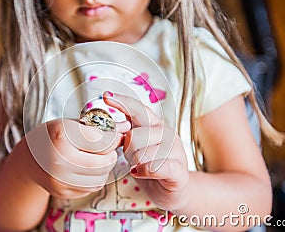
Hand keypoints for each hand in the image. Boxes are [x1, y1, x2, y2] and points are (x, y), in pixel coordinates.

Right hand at [25, 118, 128, 198]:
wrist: (29, 158)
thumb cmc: (54, 135)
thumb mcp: (72, 123)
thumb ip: (99, 126)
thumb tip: (127, 127)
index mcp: (61, 135)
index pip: (103, 141)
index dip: (115, 138)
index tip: (117, 135)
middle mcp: (58, 159)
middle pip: (104, 162)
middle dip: (112, 155)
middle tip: (110, 148)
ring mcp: (59, 179)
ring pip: (100, 177)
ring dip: (105, 168)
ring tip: (99, 158)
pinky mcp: (62, 192)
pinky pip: (92, 187)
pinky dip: (96, 178)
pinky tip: (88, 168)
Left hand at [103, 91, 189, 209]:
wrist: (173, 189)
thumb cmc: (150, 164)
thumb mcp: (137, 145)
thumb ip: (126, 132)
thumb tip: (111, 124)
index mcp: (155, 124)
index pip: (138, 108)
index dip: (122, 102)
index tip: (106, 96)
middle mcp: (167, 133)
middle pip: (134, 136)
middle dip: (127, 151)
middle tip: (132, 158)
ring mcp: (175, 151)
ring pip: (142, 154)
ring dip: (135, 164)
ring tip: (140, 166)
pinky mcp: (178, 170)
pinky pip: (154, 168)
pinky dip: (143, 172)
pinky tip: (140, 172)